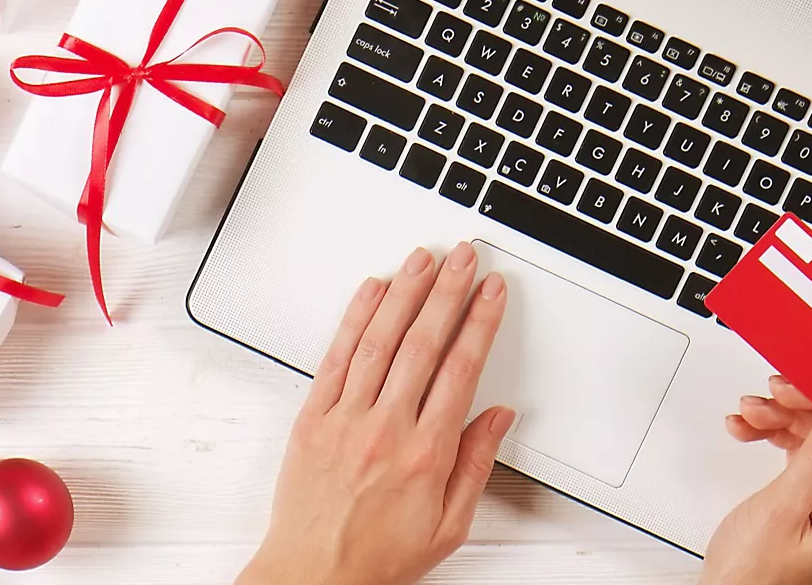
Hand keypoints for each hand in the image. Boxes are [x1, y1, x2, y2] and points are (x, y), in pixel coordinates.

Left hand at [236, 243, 515, 584]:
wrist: (313, 575)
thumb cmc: (377, 556)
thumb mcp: (449, 525)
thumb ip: (476, 465)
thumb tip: (497, 417)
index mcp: (426, 453)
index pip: (461, 369)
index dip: (480, 322)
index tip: (492, 293)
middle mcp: (384, 428)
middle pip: (422, 342)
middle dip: (448, 291)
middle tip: (465, 258)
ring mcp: (345, 418)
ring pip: (379, 339)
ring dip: (404, 292)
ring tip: (423, 259)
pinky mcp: (313, 417)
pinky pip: (336, 356)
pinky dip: (354, 318)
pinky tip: (371, 291)